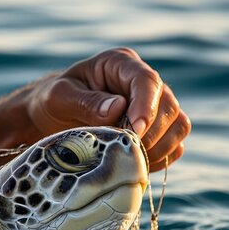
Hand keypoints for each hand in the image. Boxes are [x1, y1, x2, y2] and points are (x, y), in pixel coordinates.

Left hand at [24, 47, 190, 171]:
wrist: (51, 116)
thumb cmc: (51, 101)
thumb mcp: (58, 98)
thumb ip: (85, 102)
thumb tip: (117, 108)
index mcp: (120, 64)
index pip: (146, 81)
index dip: (146, 107)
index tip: (135, 131)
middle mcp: (141, 82)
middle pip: (168, 105)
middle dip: (151, 132)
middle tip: (124, 151)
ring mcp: (152, 105)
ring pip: (178, 125)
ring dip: (159, 147)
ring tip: (129, 159)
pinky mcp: (155, 129)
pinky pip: (174, 145)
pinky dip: (161, 159)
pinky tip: (135, 165)